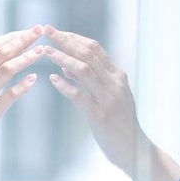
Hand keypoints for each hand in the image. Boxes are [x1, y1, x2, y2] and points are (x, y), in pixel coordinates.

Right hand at [0, 27, 43, 180]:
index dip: (12, 36)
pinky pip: (9, 95)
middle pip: (1, 53)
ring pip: (6, 69)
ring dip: (27, 57)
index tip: (27, 31)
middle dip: (23, 40)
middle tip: (39, 31)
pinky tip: (34, 79)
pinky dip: (23, 85)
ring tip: (41, 51)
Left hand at [40, 28, 151, 174]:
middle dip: (65, 40)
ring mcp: (108, 98)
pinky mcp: (100, 115)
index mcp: (117, 75)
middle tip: (46, 31)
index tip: (55, 31)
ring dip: (62, 58)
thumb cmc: (118, 123)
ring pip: (84, 69)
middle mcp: (114, 82)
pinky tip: (52, 79)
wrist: (135, 149)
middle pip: (88, 53)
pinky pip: (80, 96)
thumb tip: (66, 66)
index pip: (94, 48)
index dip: (73, 37)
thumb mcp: (108, 96)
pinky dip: (65, 86)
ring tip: (45, 52)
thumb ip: (91, 80)